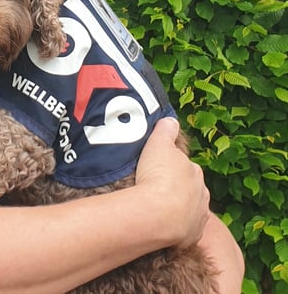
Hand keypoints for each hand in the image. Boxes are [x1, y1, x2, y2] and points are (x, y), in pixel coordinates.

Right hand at [135, 117, 209, 247]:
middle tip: (153, 190)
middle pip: (188, 189)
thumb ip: (165, 131)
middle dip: (175, 189)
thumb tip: (170, 119)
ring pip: (188, 210)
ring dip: (176, 209)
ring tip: (155, 209)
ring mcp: (198, 216)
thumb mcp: (158, 145)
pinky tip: (159, 225)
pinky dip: (174, 228)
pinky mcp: (191, 235)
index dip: (170, 168)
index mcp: (194, 171)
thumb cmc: (158, 177)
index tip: (156, 170)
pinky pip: (183, 230)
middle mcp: (201, 194)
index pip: (184, 167)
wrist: (159, 214)